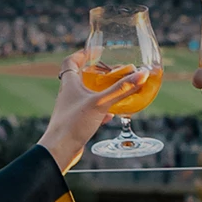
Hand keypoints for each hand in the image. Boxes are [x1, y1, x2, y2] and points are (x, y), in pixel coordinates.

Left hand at [38, 49, 152, 170]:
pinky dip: (100, 111)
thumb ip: (121, 89)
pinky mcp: (75, 123)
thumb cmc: (74, 123)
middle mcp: (68, 95)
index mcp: (69, 84)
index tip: (96, 52)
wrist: (60, 150)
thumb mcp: (101, 103)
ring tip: (113, 91)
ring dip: (98, 92)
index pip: (70, 62)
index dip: (82, 54)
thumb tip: (142, 74)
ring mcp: (71, 110)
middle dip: (94, 73)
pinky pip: (89, 113)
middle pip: (79, 78)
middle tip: (108, 71)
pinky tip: (110, 115)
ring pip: (85, 96)